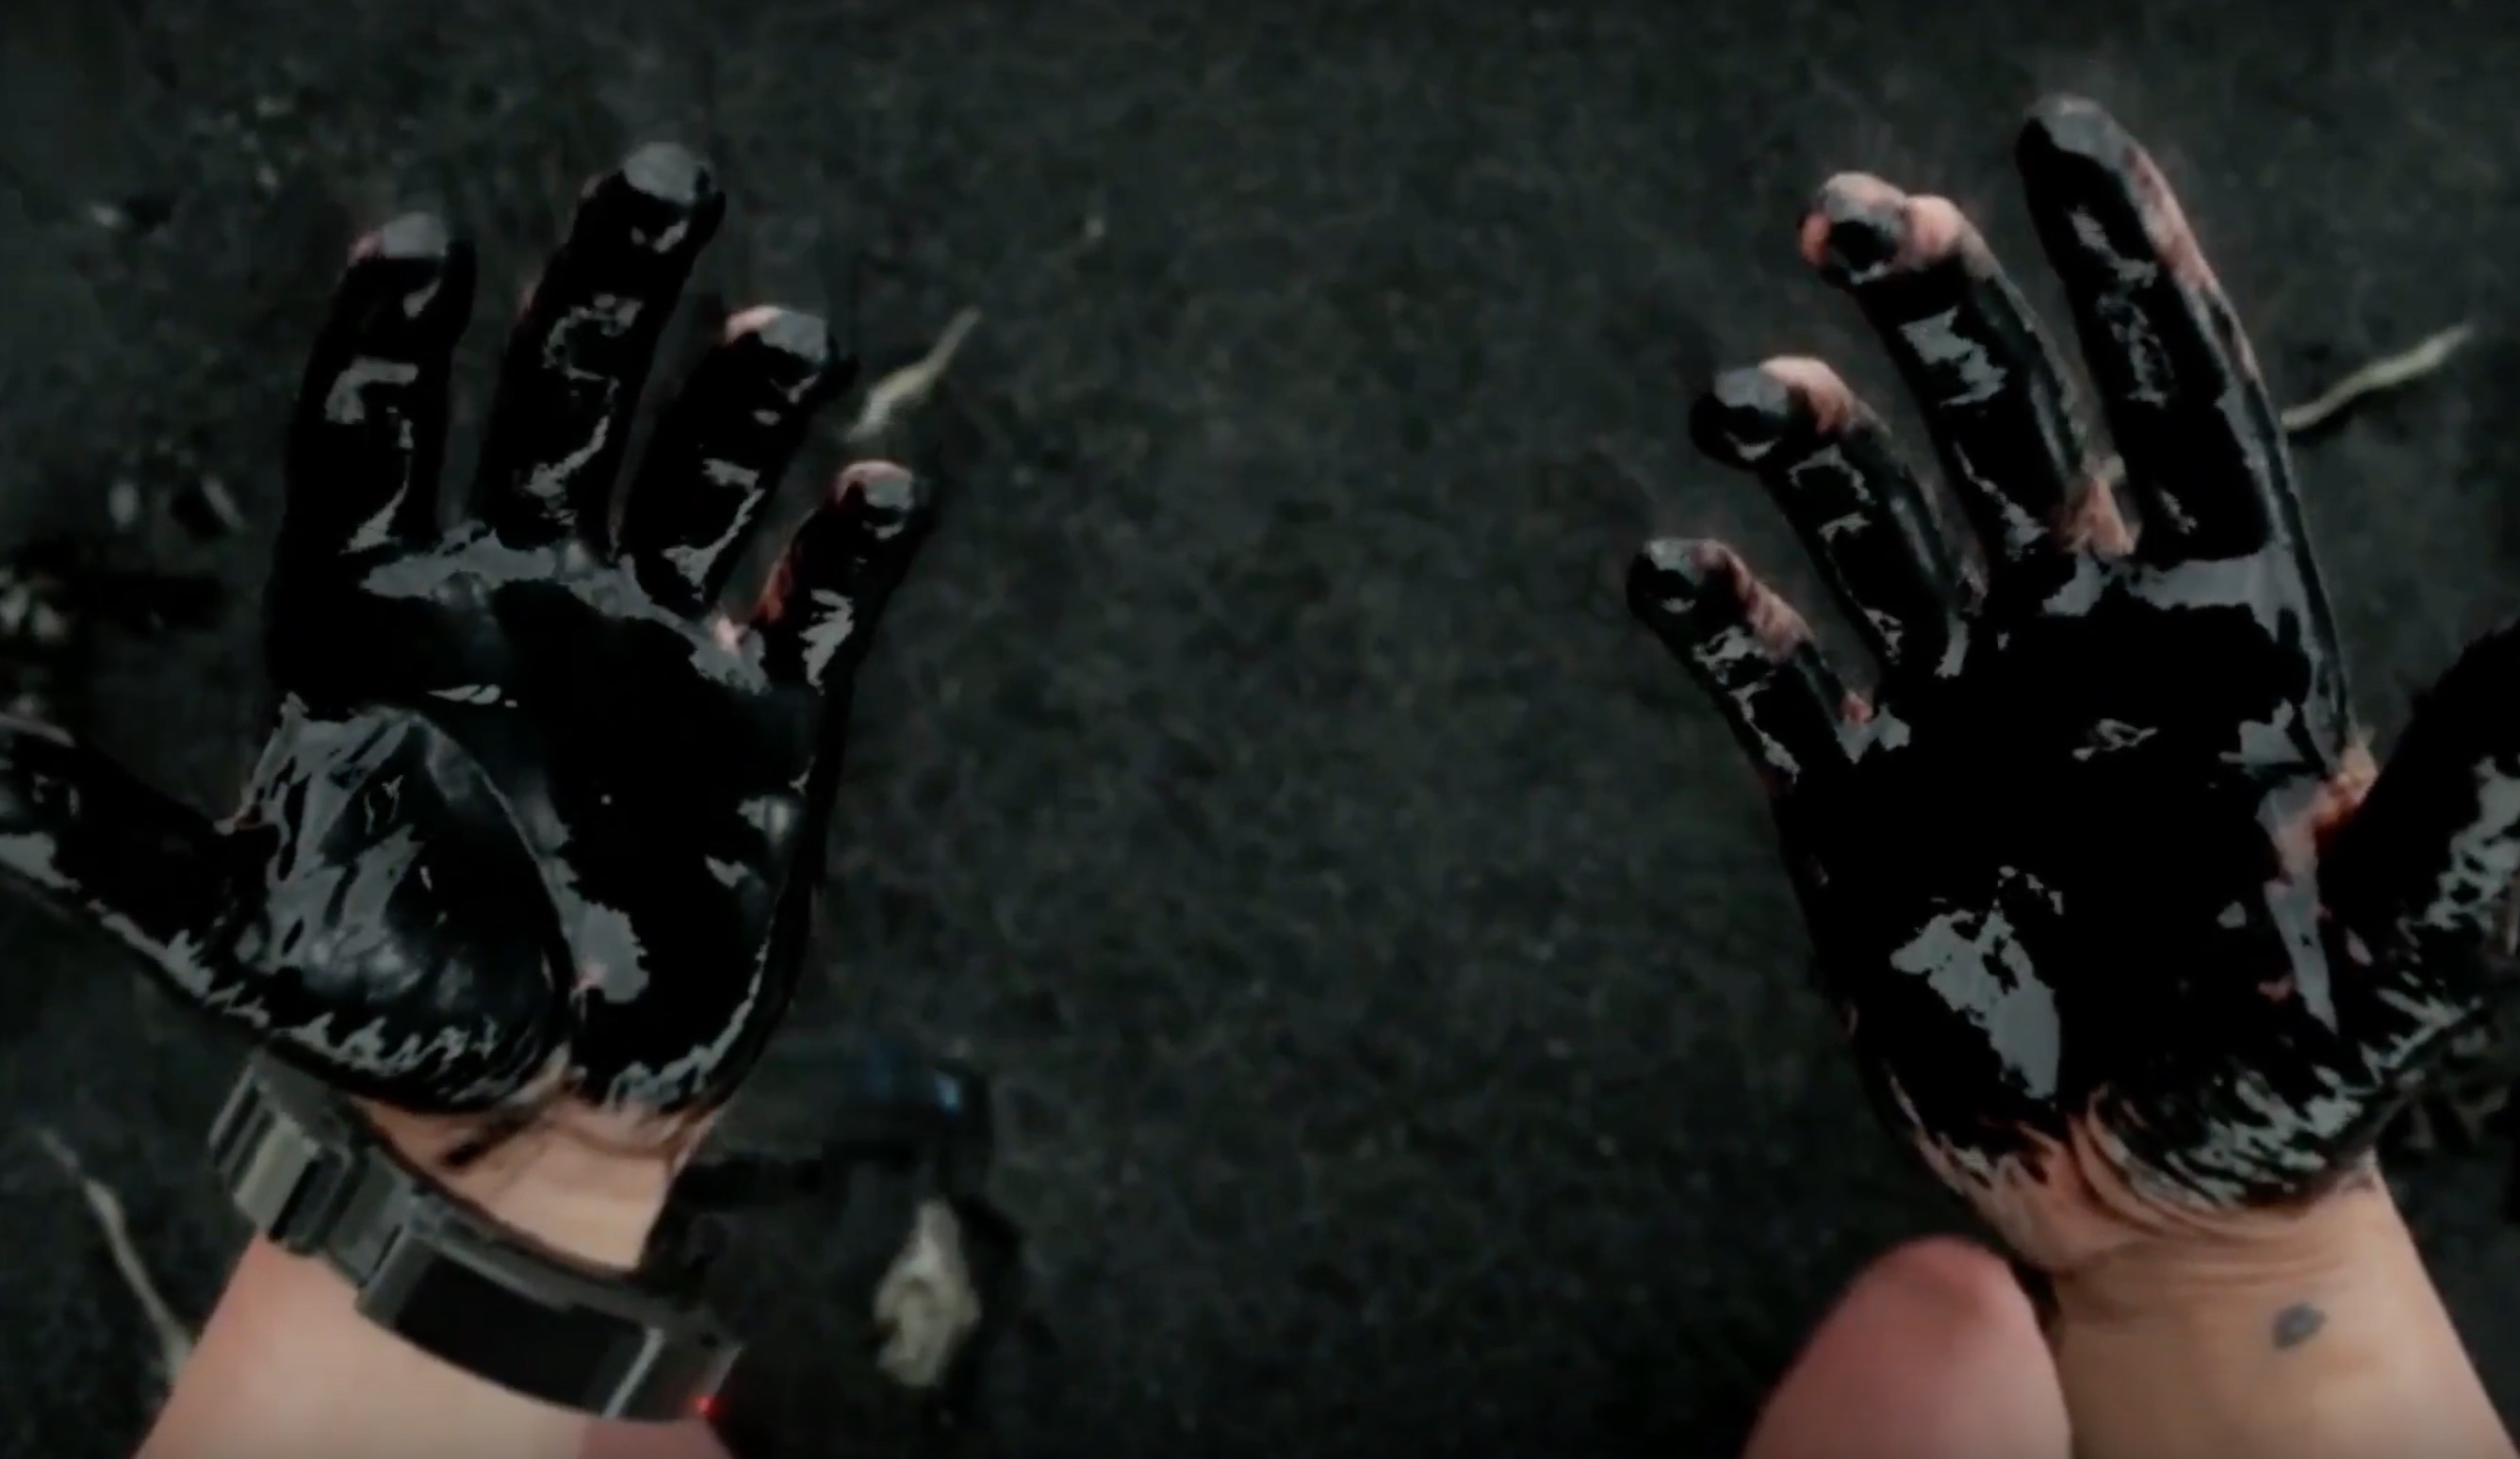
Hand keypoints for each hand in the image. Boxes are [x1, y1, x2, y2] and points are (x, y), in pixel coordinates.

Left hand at [0, 145, 932, 1143]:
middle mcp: (526, 599)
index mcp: (388, 618)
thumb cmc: (387, 1002)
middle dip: (609, 297)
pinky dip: (853, 556)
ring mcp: (654, 648)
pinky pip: (816, 612)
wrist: (532, 1109)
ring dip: (743, 410)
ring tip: (781, 338)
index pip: (383, 443)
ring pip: (703, 483)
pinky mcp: (763, 722)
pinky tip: (883, 494)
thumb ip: (103, 835)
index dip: (397, 346)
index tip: (420, 245)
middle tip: (664, 181)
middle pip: (568, 410)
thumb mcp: (229, 924)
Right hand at [1628, 96, 2519, 1267]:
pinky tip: (1677, 571)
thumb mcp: (2404, 932)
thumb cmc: (2293, 1062)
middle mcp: (2074, 642)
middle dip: (1931, 312)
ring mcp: (1953, 715)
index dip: (2122, 274)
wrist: (2153, 1195)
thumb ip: (2466, 798)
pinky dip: (1721, 622)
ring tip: (1751, 394)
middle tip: (1851, 215)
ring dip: (1809, 446)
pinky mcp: (1850, 807)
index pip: (2171, 409)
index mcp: (2215, 636)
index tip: (2059, 145)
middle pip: (1995, 429)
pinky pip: (1772, 686)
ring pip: (1868, 529)